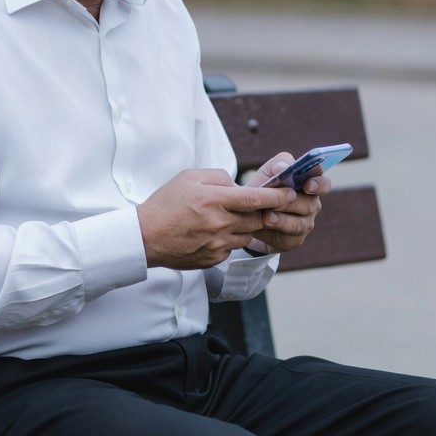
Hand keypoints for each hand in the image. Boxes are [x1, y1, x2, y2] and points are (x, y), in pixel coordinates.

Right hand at [138, 168, 298, 269]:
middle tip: (263, 205)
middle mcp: (220, 224)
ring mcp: (218, 244)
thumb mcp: (188, 177)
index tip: (290, 193)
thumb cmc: (165, 204)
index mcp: (215, 200)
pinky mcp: (214, 259)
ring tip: (229, 219)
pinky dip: (230, 240)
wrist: (145, 237)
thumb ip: (218, 177)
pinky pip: (232, 248)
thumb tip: (237, 184)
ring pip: (247, 235)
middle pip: (257, 219)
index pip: (257, 198)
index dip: (278, 196)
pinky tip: (213, 233)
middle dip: (264, 212)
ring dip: (246, 227)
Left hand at [243, 153, 331, 254]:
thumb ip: (278, 164)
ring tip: (266, 217)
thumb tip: (282, 167)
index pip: (323, 184)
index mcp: (310, 185)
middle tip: (276, 203)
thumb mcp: (268, 172)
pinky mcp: (294, 240)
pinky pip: (286, 239)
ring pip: (297, 224)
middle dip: (291, 203)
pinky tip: (260, 228)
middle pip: (309, 205)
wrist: (249, 213)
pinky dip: (272, 233)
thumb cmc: (264, 188)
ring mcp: (305, 224)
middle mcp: (312, 205)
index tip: (307, 184)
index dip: (318, 184)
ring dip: (281, 220)